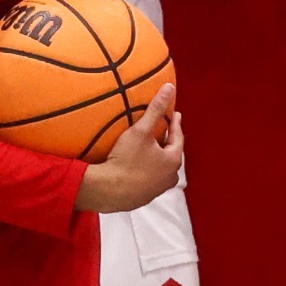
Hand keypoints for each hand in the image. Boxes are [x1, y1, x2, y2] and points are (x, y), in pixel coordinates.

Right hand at [76, 85, 181, 212]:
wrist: (107, 191)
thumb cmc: (126, 160)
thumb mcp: (141, 131)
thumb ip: (156, 109)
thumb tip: (170, 87)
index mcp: (173, 160)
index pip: (178, 137)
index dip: (175, 124)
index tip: (175, 114)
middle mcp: (169, 177)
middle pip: (171, 153)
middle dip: (168, 140)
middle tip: (164, 129)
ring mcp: (157, 190)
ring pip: (161, 168)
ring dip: (157, 156)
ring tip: (151, 146)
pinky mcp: (143, 197)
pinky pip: (149, 178)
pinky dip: (147, 169)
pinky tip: (138, 165)